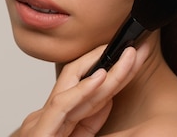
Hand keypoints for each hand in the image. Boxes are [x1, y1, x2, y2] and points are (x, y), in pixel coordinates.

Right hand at [12, 42, 150, 136]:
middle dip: (111, 60)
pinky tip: (101, 77)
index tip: (135, 56)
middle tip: (137, 47)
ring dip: (105, 69)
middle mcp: (48, 116)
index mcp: (59, 119)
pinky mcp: (38, 133)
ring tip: (128, 56)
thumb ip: (89, 120)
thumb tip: (107, 96)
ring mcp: (40, 122)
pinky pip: (62, 107)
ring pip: (74, 88)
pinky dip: (82, 90)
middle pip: (82, 80)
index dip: (115, 70)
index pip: (89, 87)